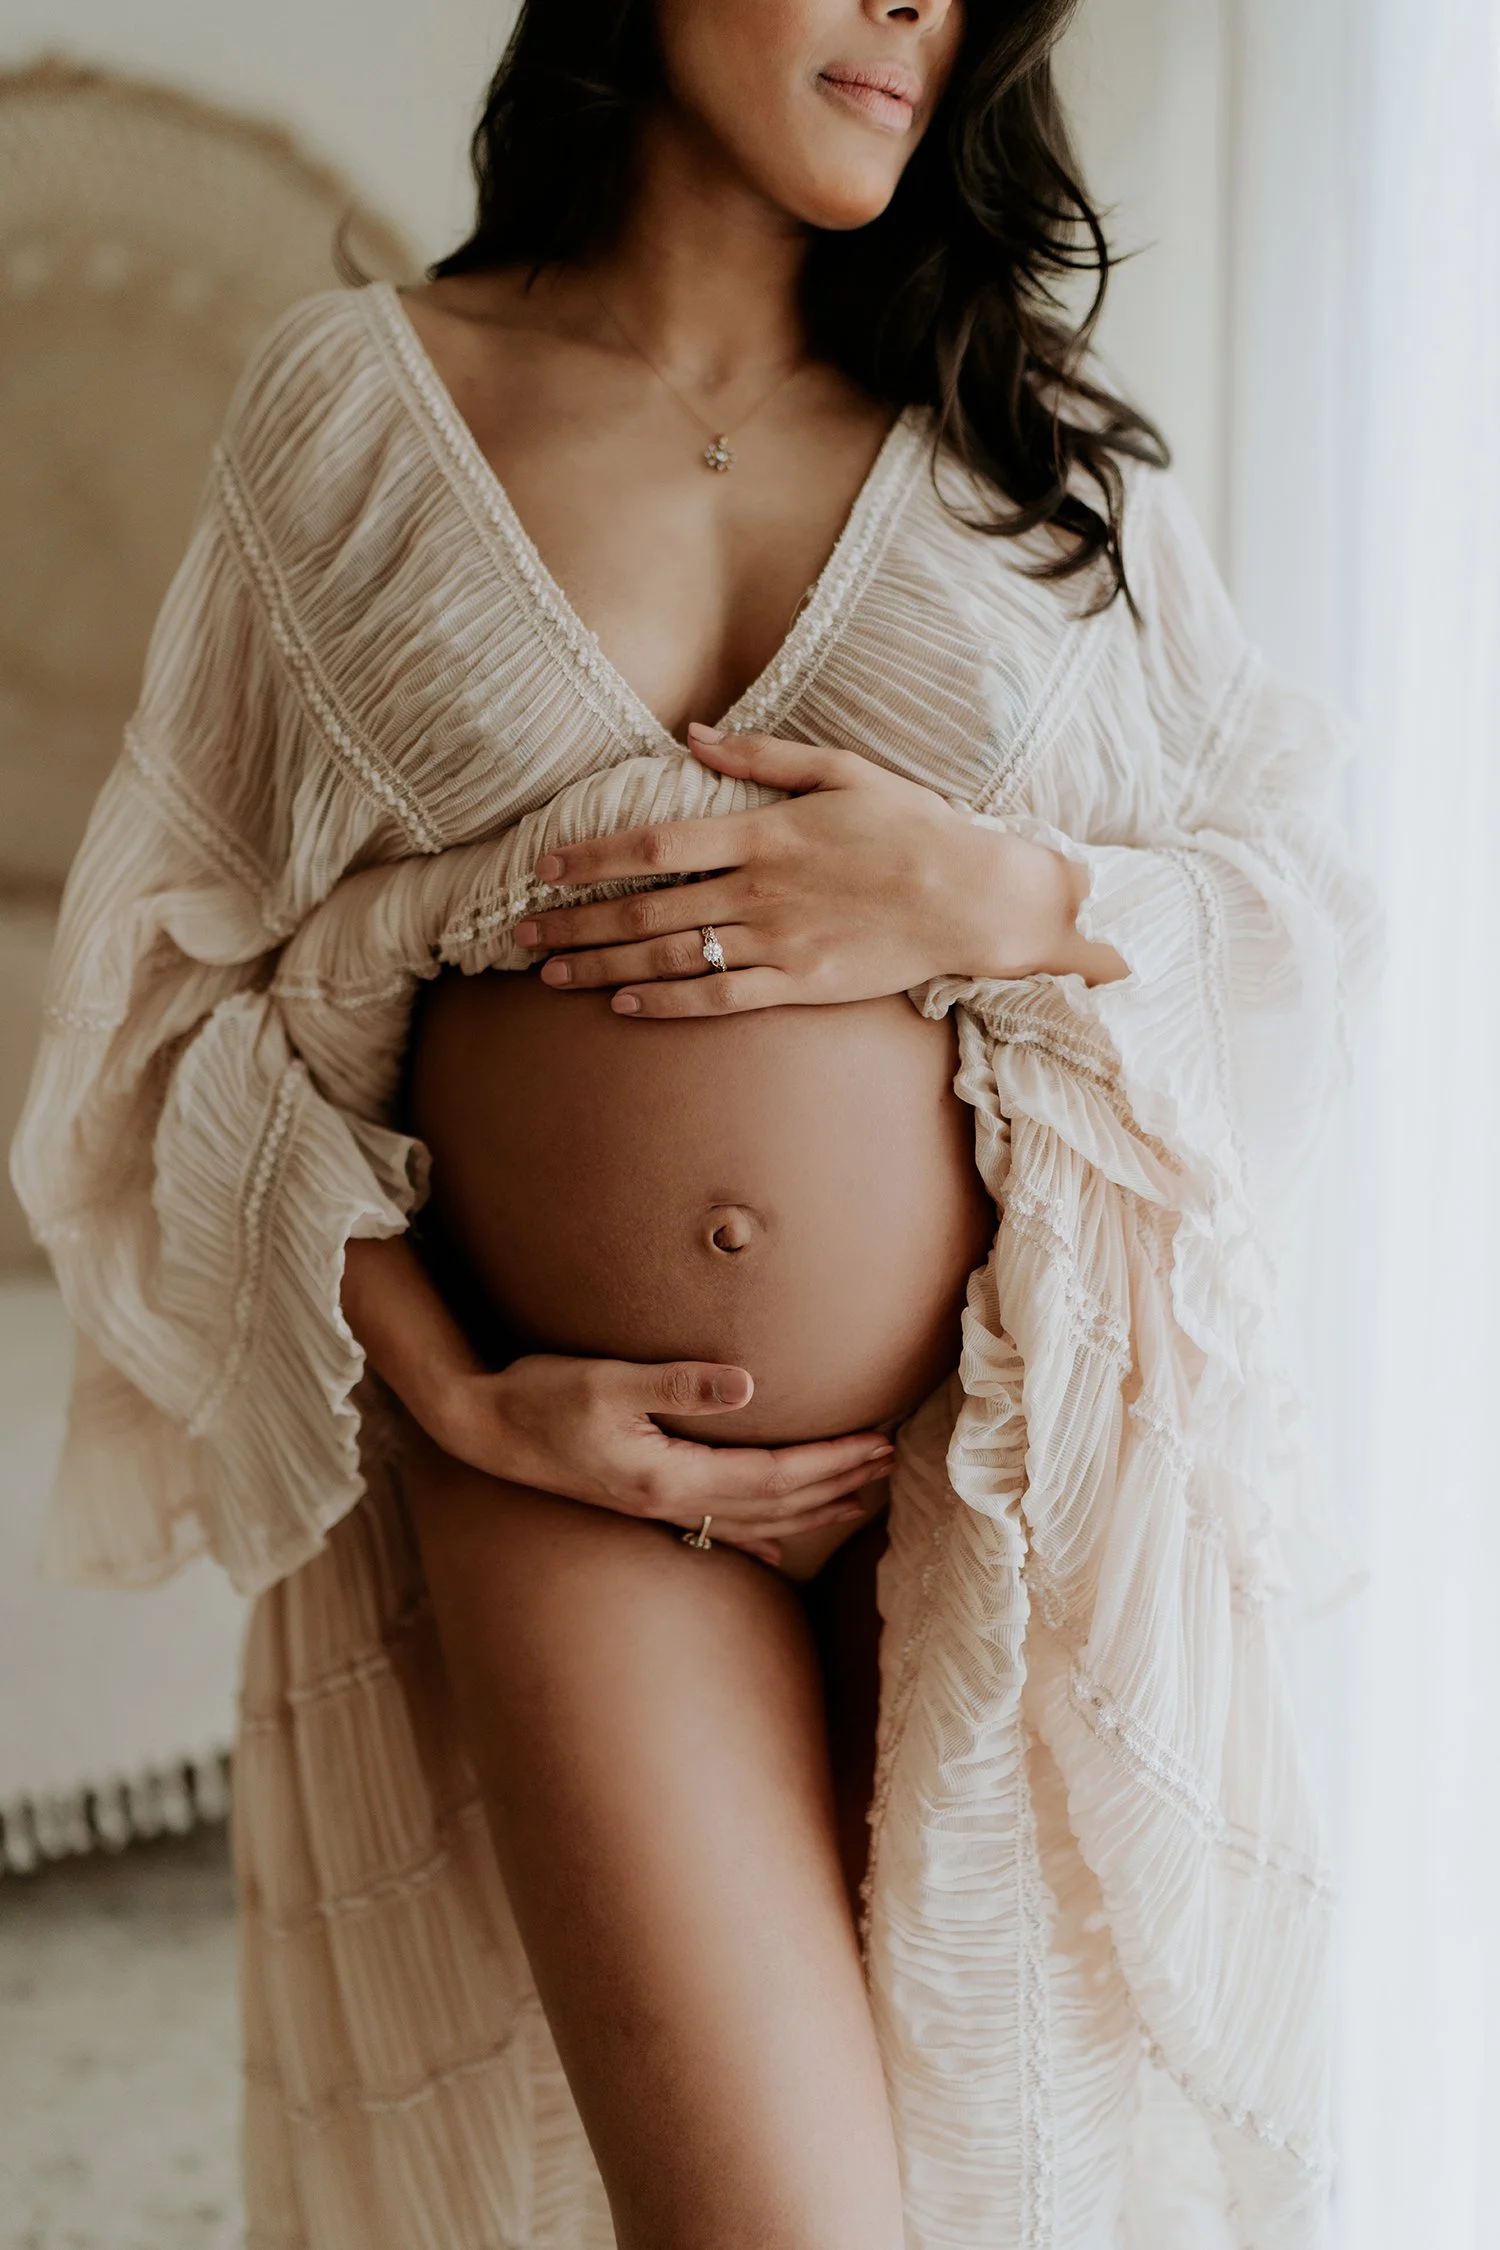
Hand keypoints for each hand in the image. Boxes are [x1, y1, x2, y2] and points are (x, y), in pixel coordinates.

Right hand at [429, 1351, 894, 1567]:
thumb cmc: (540, 1395)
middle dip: (836, 1484)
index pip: (772, 1473)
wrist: (485, 1426)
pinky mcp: (644, 1499)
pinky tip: (782, 1546)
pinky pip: (719, 1524)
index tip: (876, 1443)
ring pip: (754, 1518)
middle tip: (889, 1463)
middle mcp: (669, 1501)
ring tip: (860, 1498)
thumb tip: (750, 1385)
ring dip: (811, 1508)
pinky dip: (761, 1533)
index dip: (828, 1461)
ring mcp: (657, 1507)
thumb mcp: (607, 1380)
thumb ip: (678, 1383)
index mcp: (670, 1474)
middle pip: (775, 1502)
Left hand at [512, 725, 1053, 1015]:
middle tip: (518, 932)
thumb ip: (761, 756)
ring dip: (603, 966)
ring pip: (671, 958)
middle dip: (575, 922)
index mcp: (764, 834)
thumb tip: (693, 735)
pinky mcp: (801, 985)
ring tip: (550, 973)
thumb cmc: (911, 825)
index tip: (543, 868)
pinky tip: (622, 1005)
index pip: (656, 848)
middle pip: (646, 910)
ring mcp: (778, 943)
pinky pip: (720, 999)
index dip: (592, 858)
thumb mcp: (841, 769)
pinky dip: (666, 1003)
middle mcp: (760, 892)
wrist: (973, 895)